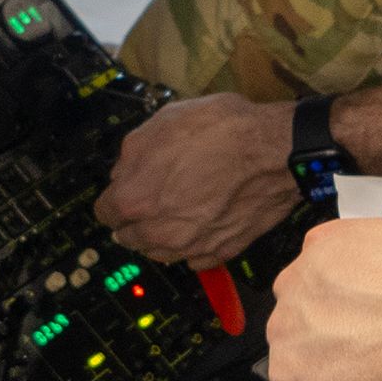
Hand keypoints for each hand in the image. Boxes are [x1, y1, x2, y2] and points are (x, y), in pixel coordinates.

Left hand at [95, 94, 300, 269]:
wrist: (276, 151)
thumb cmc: (221, 131)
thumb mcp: (163, 123)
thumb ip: (132, 153)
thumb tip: (122, 173)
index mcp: (135, 199)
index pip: (105, 212)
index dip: (115, 197)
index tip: (127, 190)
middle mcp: (158, 231)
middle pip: (130, 237)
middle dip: (136, 219)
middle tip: (154, 198)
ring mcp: (190, 247)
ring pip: (160, 252)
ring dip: (162, 235)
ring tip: (179, 210)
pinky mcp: (220, 253)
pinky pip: (194, 257)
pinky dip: (194, 244)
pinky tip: (204, 221)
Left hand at [266, 193, 381, 380]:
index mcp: (320, 248)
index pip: (317, 284)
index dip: (346, 309)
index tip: (371, 323)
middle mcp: (294, 285)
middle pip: (303, 323)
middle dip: (333, 342)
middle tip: (376, 355)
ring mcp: (287, 332)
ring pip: (302, 364)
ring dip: (333, 379)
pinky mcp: (292, 380)